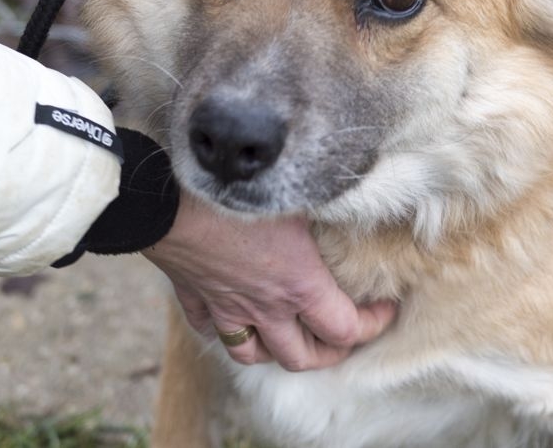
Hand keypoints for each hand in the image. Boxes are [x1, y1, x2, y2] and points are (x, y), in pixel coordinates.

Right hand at [143, 193, 397, 371]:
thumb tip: (350, 201)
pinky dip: (225, 331)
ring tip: (288, 336)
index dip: (373, 325)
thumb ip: (324, 212)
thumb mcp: (294, 199)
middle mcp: (265, 307)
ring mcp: (227, 308)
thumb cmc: (234, 194)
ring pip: (254, 355)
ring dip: (275, 352)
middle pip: (303, 358)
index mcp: (299, 285)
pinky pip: (211, 330)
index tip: (386, 307)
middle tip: (342, 335)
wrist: (166, 200)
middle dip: (329, 353)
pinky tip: (232, 317)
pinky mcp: (195, 299)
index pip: (346, 329)